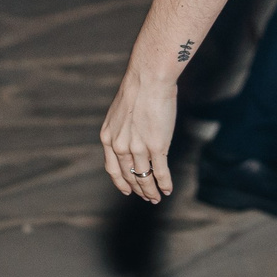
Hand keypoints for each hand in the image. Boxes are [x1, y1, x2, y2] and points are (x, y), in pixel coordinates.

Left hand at [99, 69, 175, 203]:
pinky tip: (168, 189)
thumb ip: (123, 128)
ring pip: (144, 178)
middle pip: (129, 176)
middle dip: (138, 189)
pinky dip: (164, 183)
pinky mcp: (156, 147)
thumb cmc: (138, 89)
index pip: (113, 168)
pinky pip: (160, 172)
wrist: (148, 79)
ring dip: (151, 191)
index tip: (126, 189)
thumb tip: (133, 136)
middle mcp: (120, 146)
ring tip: (156, 198)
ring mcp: (138, 148)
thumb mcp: (121, 111)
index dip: (120, 182)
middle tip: (146, 197)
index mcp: (108, 137)